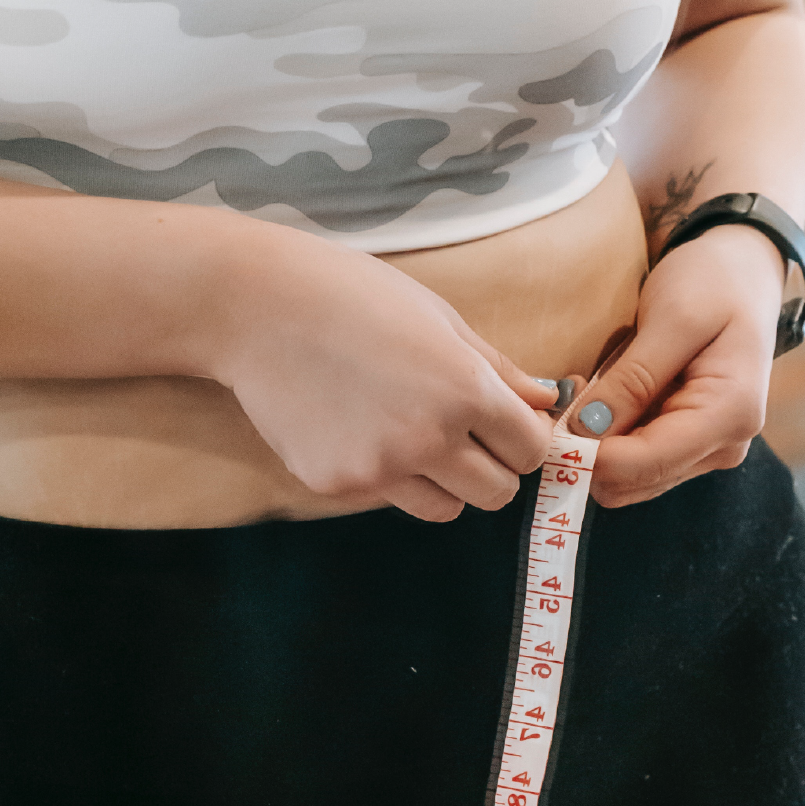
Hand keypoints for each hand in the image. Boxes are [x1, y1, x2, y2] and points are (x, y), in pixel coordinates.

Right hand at [207, 229, 556, 520]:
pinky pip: (387, 498)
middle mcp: (429, 437)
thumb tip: (546, 401)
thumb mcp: (440, 318)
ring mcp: (380, 468)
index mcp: (466, 390)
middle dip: (492, 468)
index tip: (506, 425)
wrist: (258, 306)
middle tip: (464, 436)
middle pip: (497, 493)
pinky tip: (358, 427)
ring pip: (446, 508)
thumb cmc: (354, 296)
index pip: (530, 450)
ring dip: (443, 482)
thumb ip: (498, 369)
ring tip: (410, 432)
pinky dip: (386, 476)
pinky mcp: (336, 485)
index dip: (523, 438)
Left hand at [568, 224, 784, 505]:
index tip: (548, 428)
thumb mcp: (672, 320)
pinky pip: (636, 460)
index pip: (648, 462)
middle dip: (591, 448)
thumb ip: (633, 380)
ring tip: (588, 388)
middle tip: (568, 395)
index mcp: (730, 414)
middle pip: (635, 480)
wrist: (742, 271)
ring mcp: (708, 449)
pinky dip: (609, 437)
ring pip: (629, 478)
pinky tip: (605, 396)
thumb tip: (586, 432)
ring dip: (597, 443)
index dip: (591, 455)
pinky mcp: (690, 444)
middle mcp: (724, 445)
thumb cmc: (714, 283)